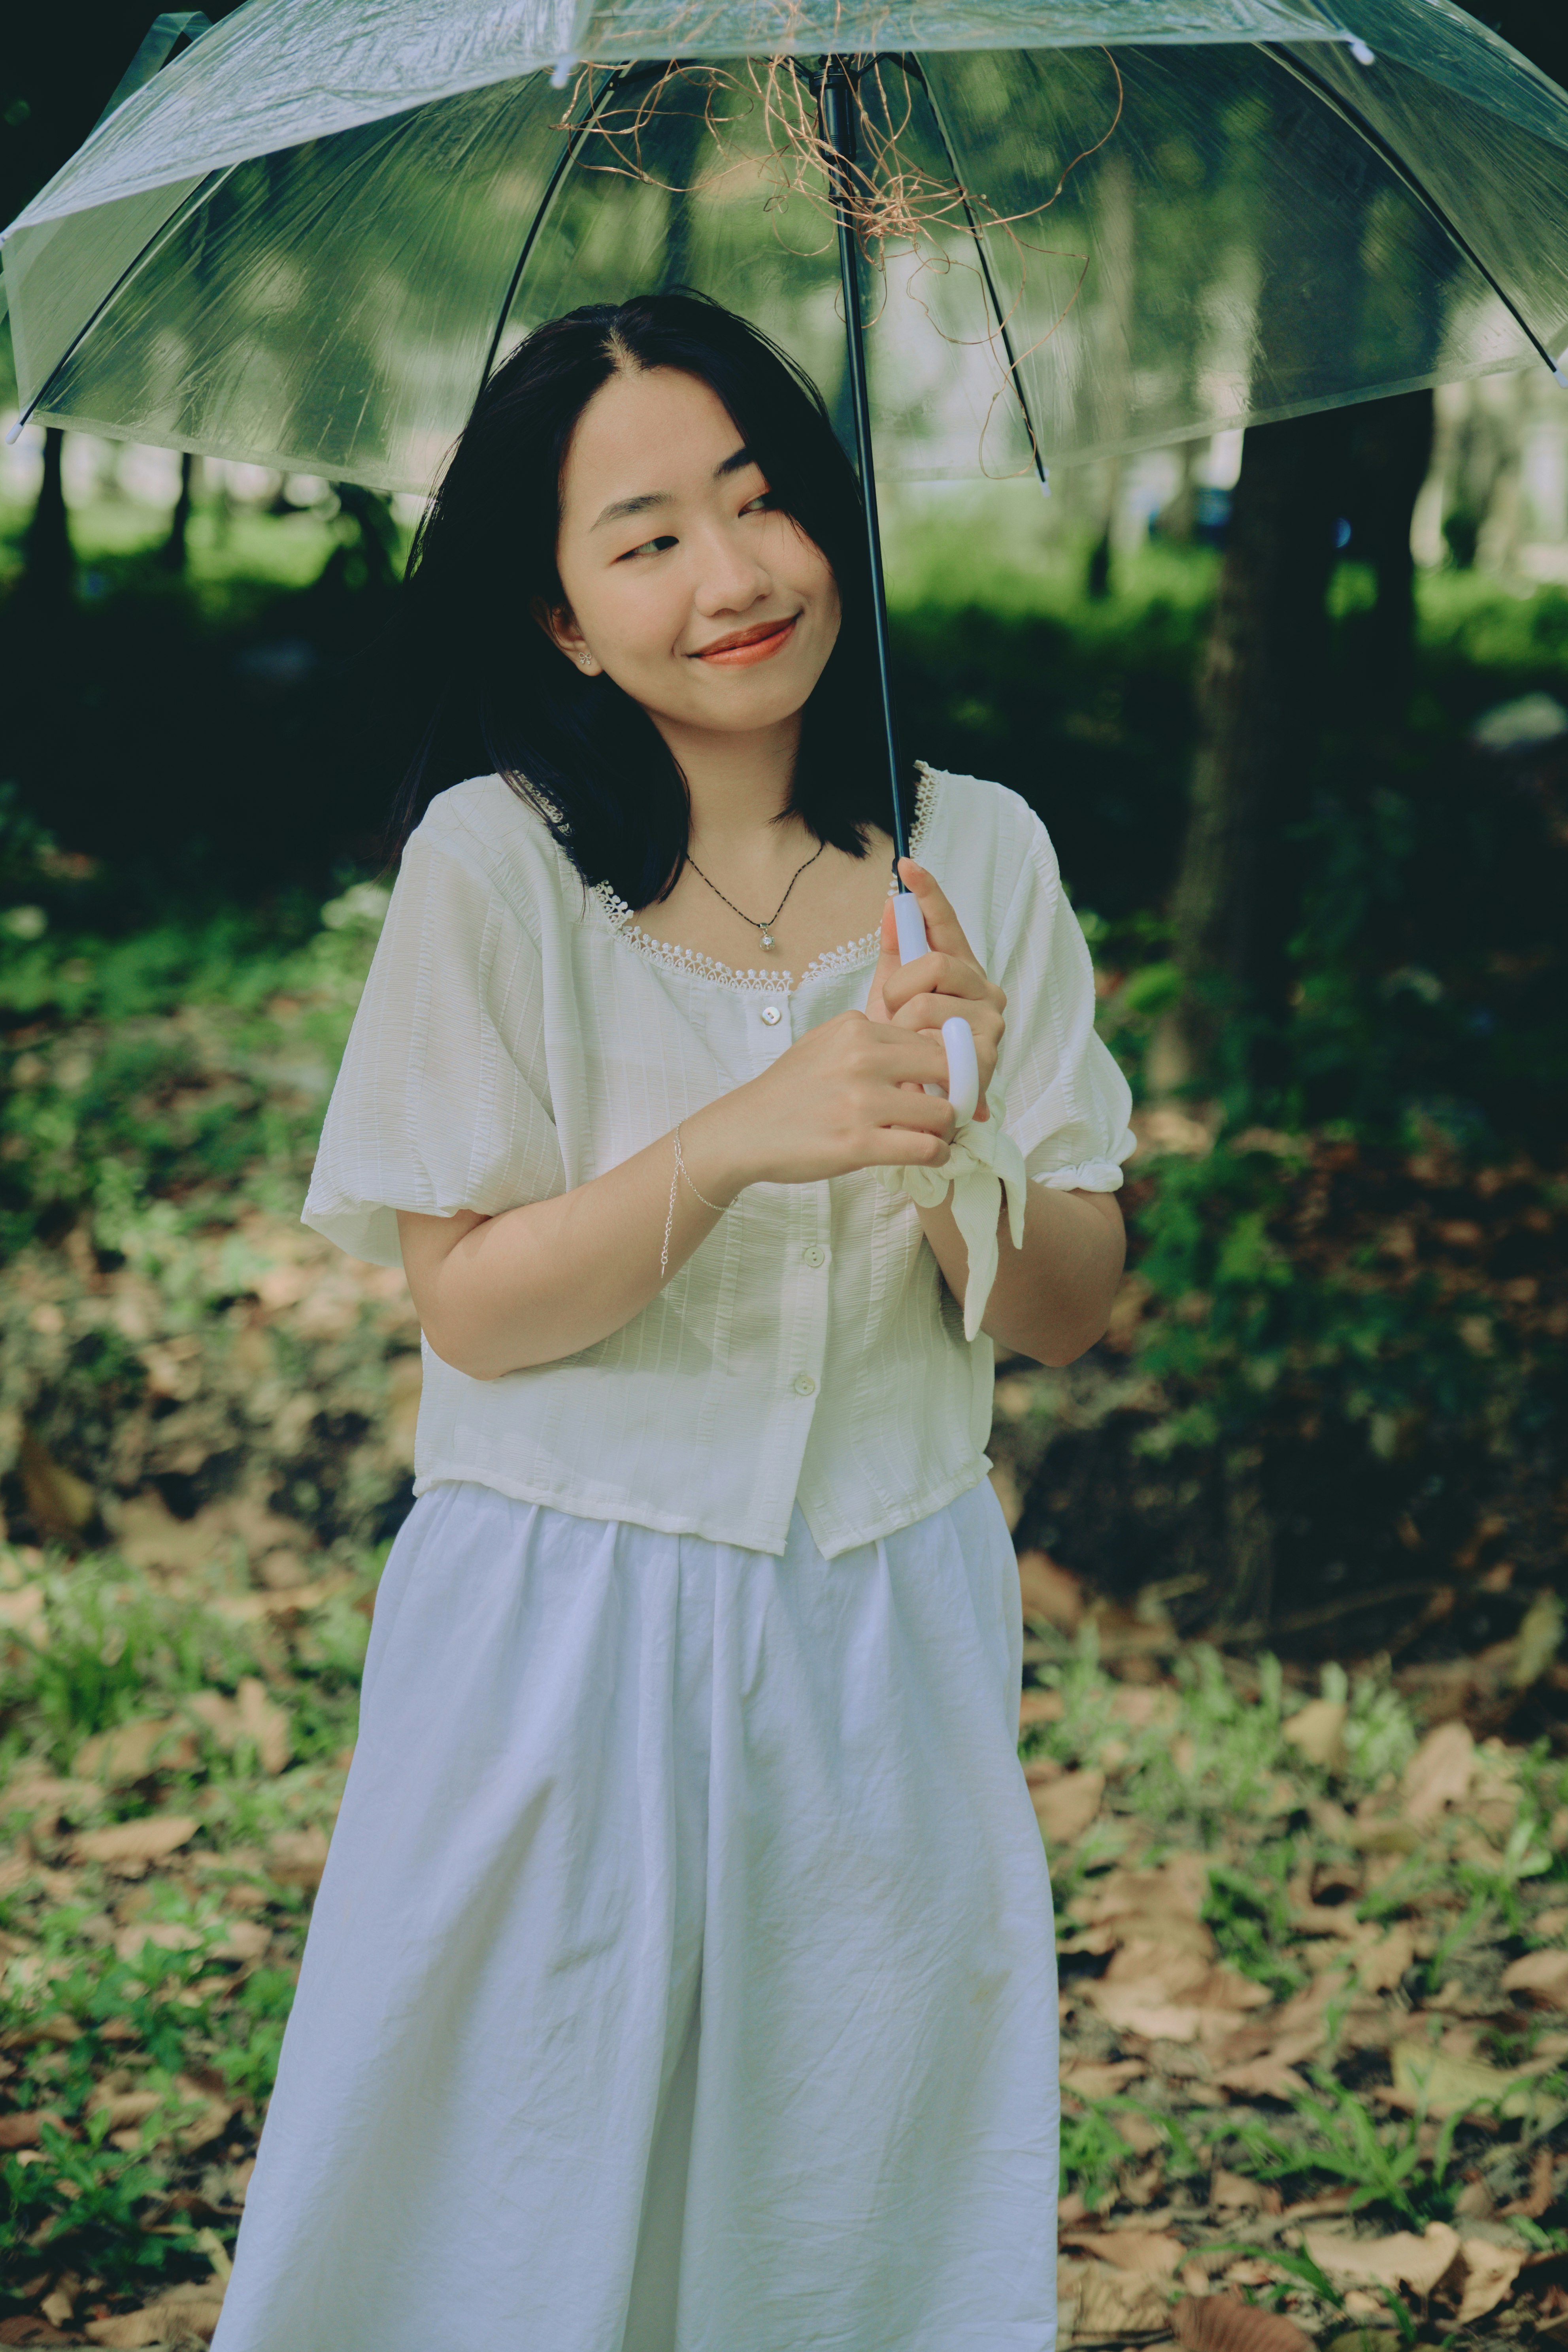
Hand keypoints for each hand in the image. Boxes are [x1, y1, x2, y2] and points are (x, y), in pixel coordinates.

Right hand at [684, 1009, 955, 1191]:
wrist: (742, 1132)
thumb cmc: (787, 1091)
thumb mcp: (823, 1043)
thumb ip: (869, 1039)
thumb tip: (920, 1050)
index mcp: (856, 1029)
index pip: (930, 1039)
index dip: (945, 1065)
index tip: (942, 1085)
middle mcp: (861, 1058)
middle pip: (948, 1068)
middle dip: (957, 1091)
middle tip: (949, 1109)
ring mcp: (860, 1102)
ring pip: (942, 1112)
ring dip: (946, 1129)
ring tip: (933, 1136)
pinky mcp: (858, 1144)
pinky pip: (926, 1148)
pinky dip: (936, 1155)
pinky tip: (927, 1156)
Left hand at [866, 858, 1005, 1121]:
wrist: (907, 1105)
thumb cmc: (903, 1049)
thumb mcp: (891, 998)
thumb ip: (894, 952)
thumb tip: (890, 903)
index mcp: (963, 973)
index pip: (947, 925)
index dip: (928, 894)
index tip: (905, 865)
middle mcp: (986, 992)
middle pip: (935, 962)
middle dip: (901, 988)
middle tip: (895, 1014)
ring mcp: (990, 1024)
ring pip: (928, 1002)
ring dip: (904, 1025)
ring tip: (907, 1047)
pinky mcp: (986, 1056)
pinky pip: (935, 1037)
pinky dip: (917, 1051)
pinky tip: (920, 1065)